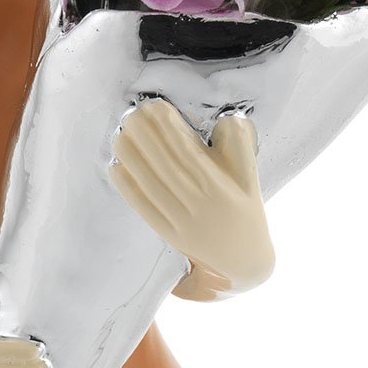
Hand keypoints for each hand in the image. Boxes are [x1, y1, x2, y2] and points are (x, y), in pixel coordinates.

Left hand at [109, 99, 274, 295]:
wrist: (245, 260)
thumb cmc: (246, 209)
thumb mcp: (251, 174)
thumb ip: (239, 144)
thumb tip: (224, 118)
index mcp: (218, 186)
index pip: (187, 152)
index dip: (168, 128)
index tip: (155, 107)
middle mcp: (197, 204)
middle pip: (164, 166)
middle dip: (145, 138)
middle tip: (130, 114)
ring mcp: (181, 222)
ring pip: (151, 185)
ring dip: (132, 159)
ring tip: (120, 135)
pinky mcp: (169, 235)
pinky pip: (144, 208)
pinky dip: (128, 188)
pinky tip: (116, 168)